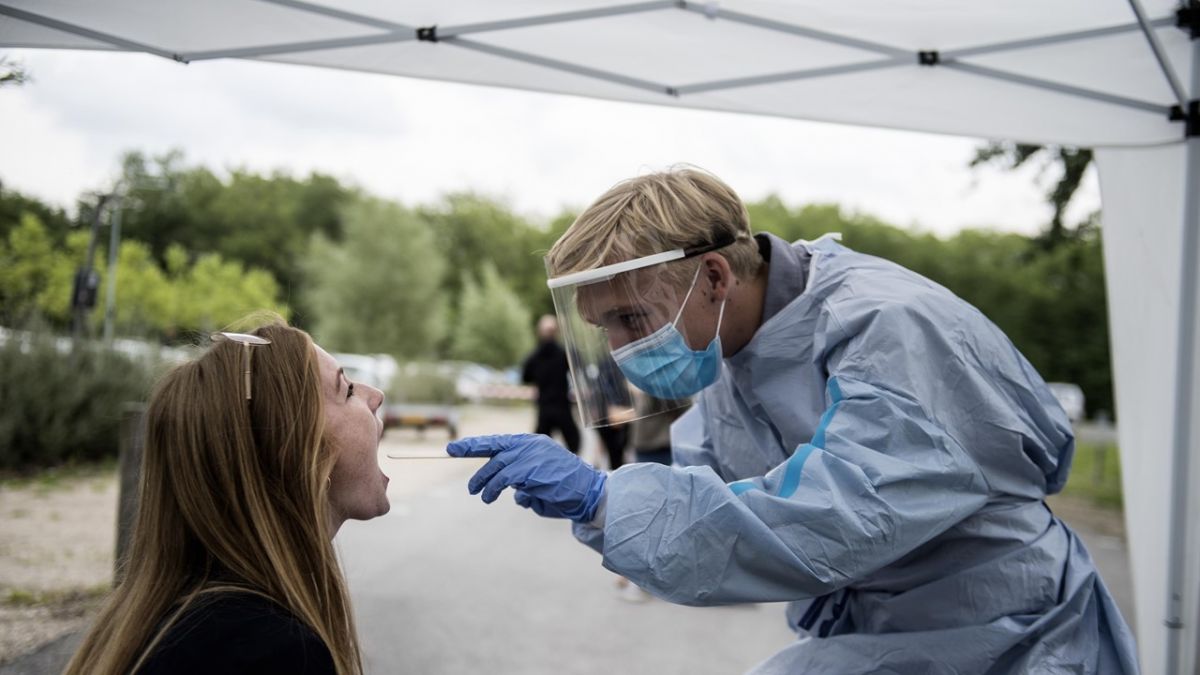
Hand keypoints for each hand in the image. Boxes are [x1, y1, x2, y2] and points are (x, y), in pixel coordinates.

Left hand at [446, 434, 606, 522]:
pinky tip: (490, 497)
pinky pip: (503, 478)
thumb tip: (516, 494)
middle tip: (456, 461)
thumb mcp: (541, 483)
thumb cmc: (566, 491)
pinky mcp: (529, 469)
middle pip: (493, 448)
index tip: (454, 447)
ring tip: (480, 495)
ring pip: (496, 466)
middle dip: (471, 453)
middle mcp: (530, 445)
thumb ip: (525, 483)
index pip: (499, 441)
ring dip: (483, 482)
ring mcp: (530, 455)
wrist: (589, 493)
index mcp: (533, 443)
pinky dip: (493, 488)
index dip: (476, 444)